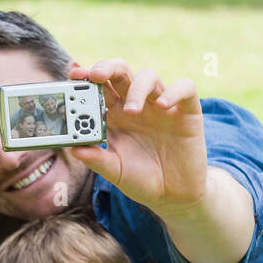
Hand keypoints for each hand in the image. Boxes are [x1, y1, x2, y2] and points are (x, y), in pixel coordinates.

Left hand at [67, 60, 207, 219]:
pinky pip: (185, 89)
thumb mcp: (116, 172)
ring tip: (131, 111)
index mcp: (115, 115)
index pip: (100, 87)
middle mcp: (137, 105)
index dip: (87, 76)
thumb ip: (97, 160)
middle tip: (95, 75)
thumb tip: (75, 149)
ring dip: (137, 88)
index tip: (75, 74)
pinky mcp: (187, 112)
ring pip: (148, 76)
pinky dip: (174, 92)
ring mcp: (161, 105)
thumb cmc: (141, 179)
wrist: (173, 195)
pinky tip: (162, 106)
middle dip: (107, 67)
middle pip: (121, 72)